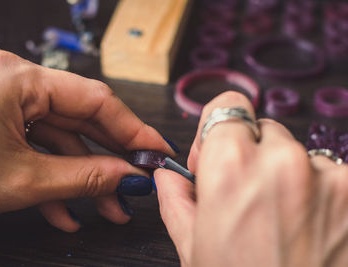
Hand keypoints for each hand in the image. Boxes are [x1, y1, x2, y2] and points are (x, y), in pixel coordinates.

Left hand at [0, 42, 175, 230]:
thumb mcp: (21, 182)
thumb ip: (86, 177)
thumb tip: (128, 177)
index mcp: (12, 77)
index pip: (93, 99)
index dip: (131, 129)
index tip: (155, 151)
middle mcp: (5, 74)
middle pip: (76, 118)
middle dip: (106, 159)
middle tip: (134, 184)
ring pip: (54, 135)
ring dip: (78, 175)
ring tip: (103, 208)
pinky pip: (31, 140)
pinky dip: (49, 174)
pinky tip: (64, 206)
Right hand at [155, 91, 347, 265]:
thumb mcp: (195, 249)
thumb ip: (176, 200)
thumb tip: (166, 177)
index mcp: (231, 169)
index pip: (228, 106)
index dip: (219, 131)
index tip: (220, 155)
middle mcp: (283, 162)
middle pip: (264, 130)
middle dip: (254, 155)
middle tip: (250, 197)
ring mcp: (329, 176)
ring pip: (300, 153)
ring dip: (289, 176)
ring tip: (283, 223)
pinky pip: (331, 175)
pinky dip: (320, 194)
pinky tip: (310, 230)